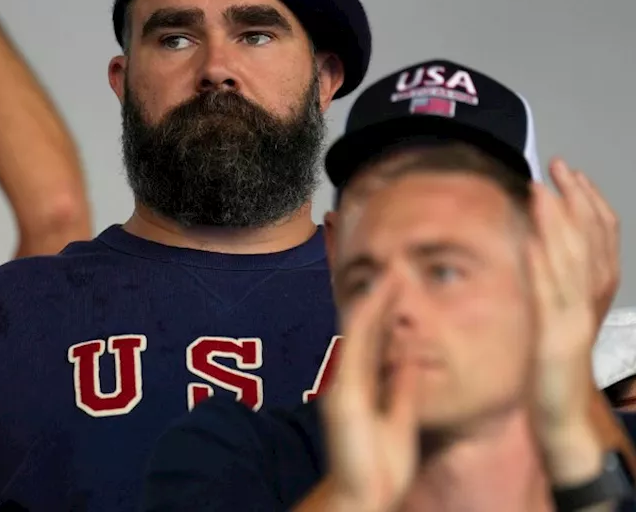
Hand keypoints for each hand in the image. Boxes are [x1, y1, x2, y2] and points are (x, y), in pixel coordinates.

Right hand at [321, 279, 418, 511]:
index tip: (403, 284)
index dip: (389, 311)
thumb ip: (402, 388)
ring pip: (357, 332)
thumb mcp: (400, 418)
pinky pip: (354, 350)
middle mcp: (351, 378)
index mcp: (365, 384)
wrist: (364, 496)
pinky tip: (375, 301)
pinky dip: (364, 323)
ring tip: (390, 272)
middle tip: (395, 265)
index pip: (377, 339)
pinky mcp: (344, 392)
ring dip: (374, 301)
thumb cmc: (379, 466)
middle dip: (381, 297)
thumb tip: (409, 357)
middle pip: (366, 329)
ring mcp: (344, 383)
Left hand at [527, 166, 606, 482]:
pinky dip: (543, 266)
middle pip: (590, 240)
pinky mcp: (555, 337)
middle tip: (557, 164)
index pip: (598, 238)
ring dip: (556, 222)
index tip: (569, 173)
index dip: (586, 202)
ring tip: (541, 189)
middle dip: (574, 199)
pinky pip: (550, 296)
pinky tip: (531, 241)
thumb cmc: (552, 368)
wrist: (561, 415)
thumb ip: (551, 284)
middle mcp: (589, 302)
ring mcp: (573, 319)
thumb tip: (535, 245)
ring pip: (571, 261)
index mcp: (590, 295)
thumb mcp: (554, 317)